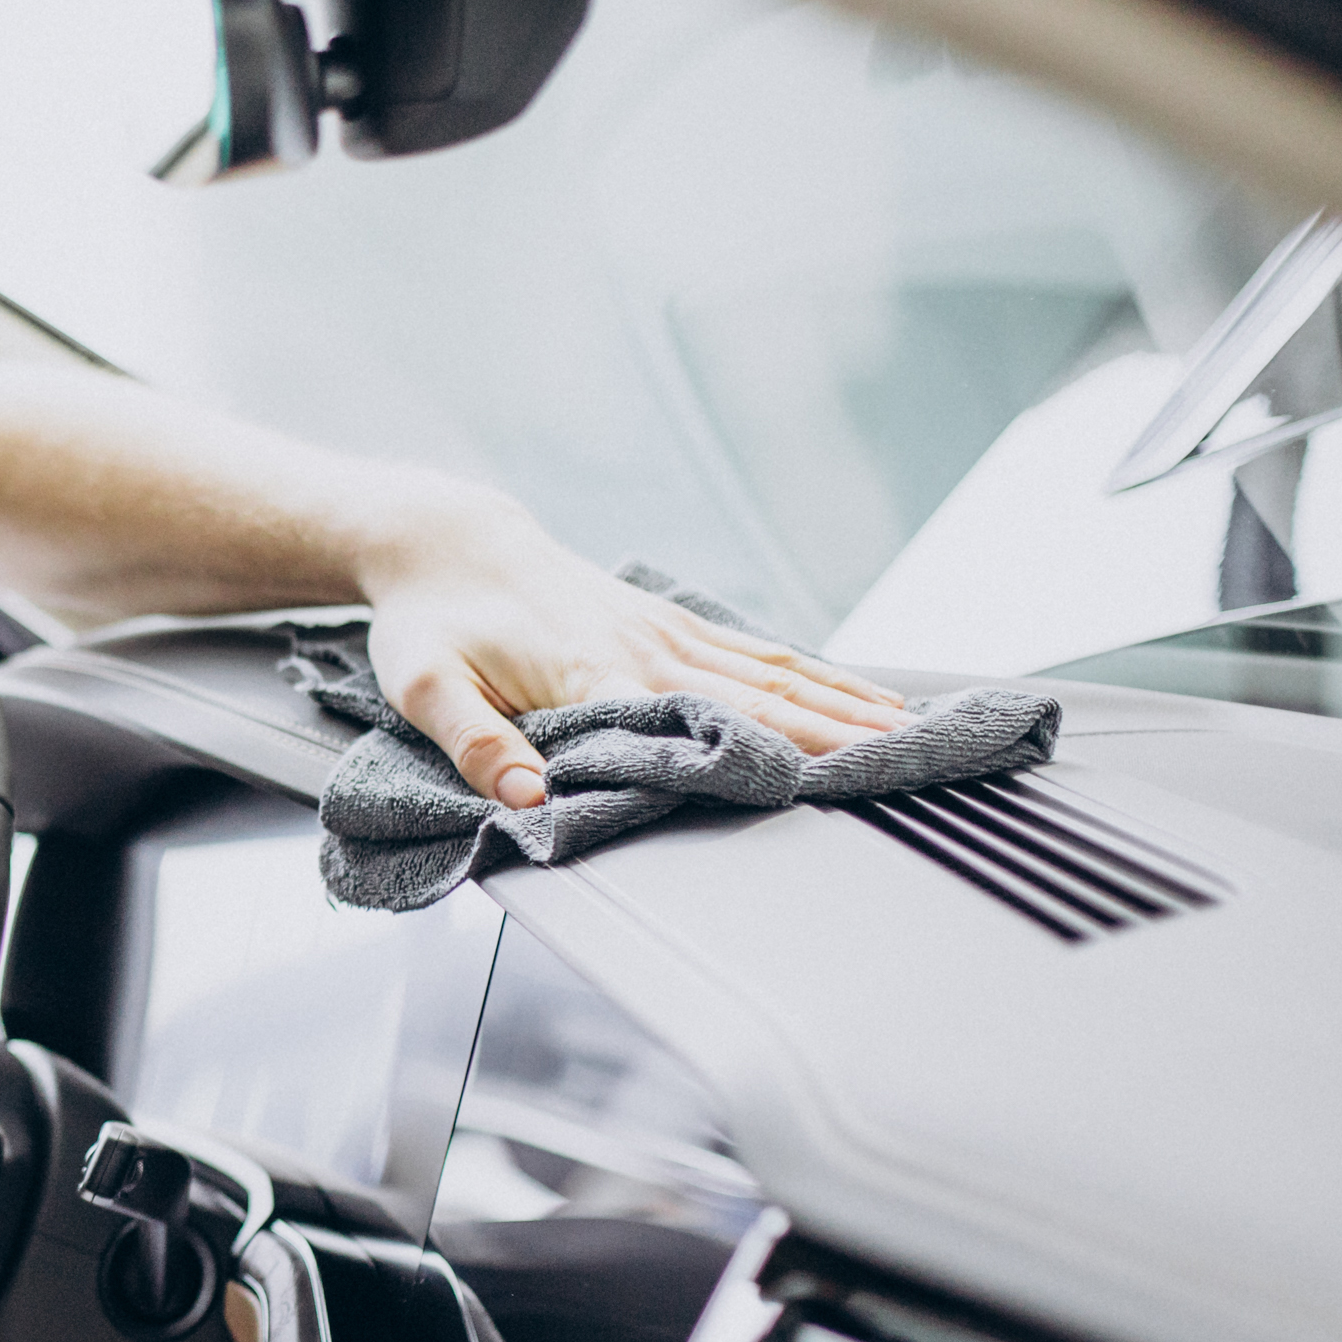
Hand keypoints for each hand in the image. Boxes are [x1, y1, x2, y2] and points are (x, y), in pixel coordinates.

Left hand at [359, 496, 907, 808]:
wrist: (446, 542)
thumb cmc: (431, 621)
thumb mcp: (425, 689)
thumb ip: (475, 744)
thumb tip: (527, 798)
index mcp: (593, 672)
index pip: (690, 722)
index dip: (758, 752)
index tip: (821, 784)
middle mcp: (646, 649)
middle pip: (760, 699)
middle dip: (838, 735)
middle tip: (912, 766)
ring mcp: (666, 632)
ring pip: (776, 673)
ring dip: (847, 706)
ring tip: (917, 736)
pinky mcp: (670, 624)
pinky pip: (759, 652)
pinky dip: (819, 676)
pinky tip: (863, 699)